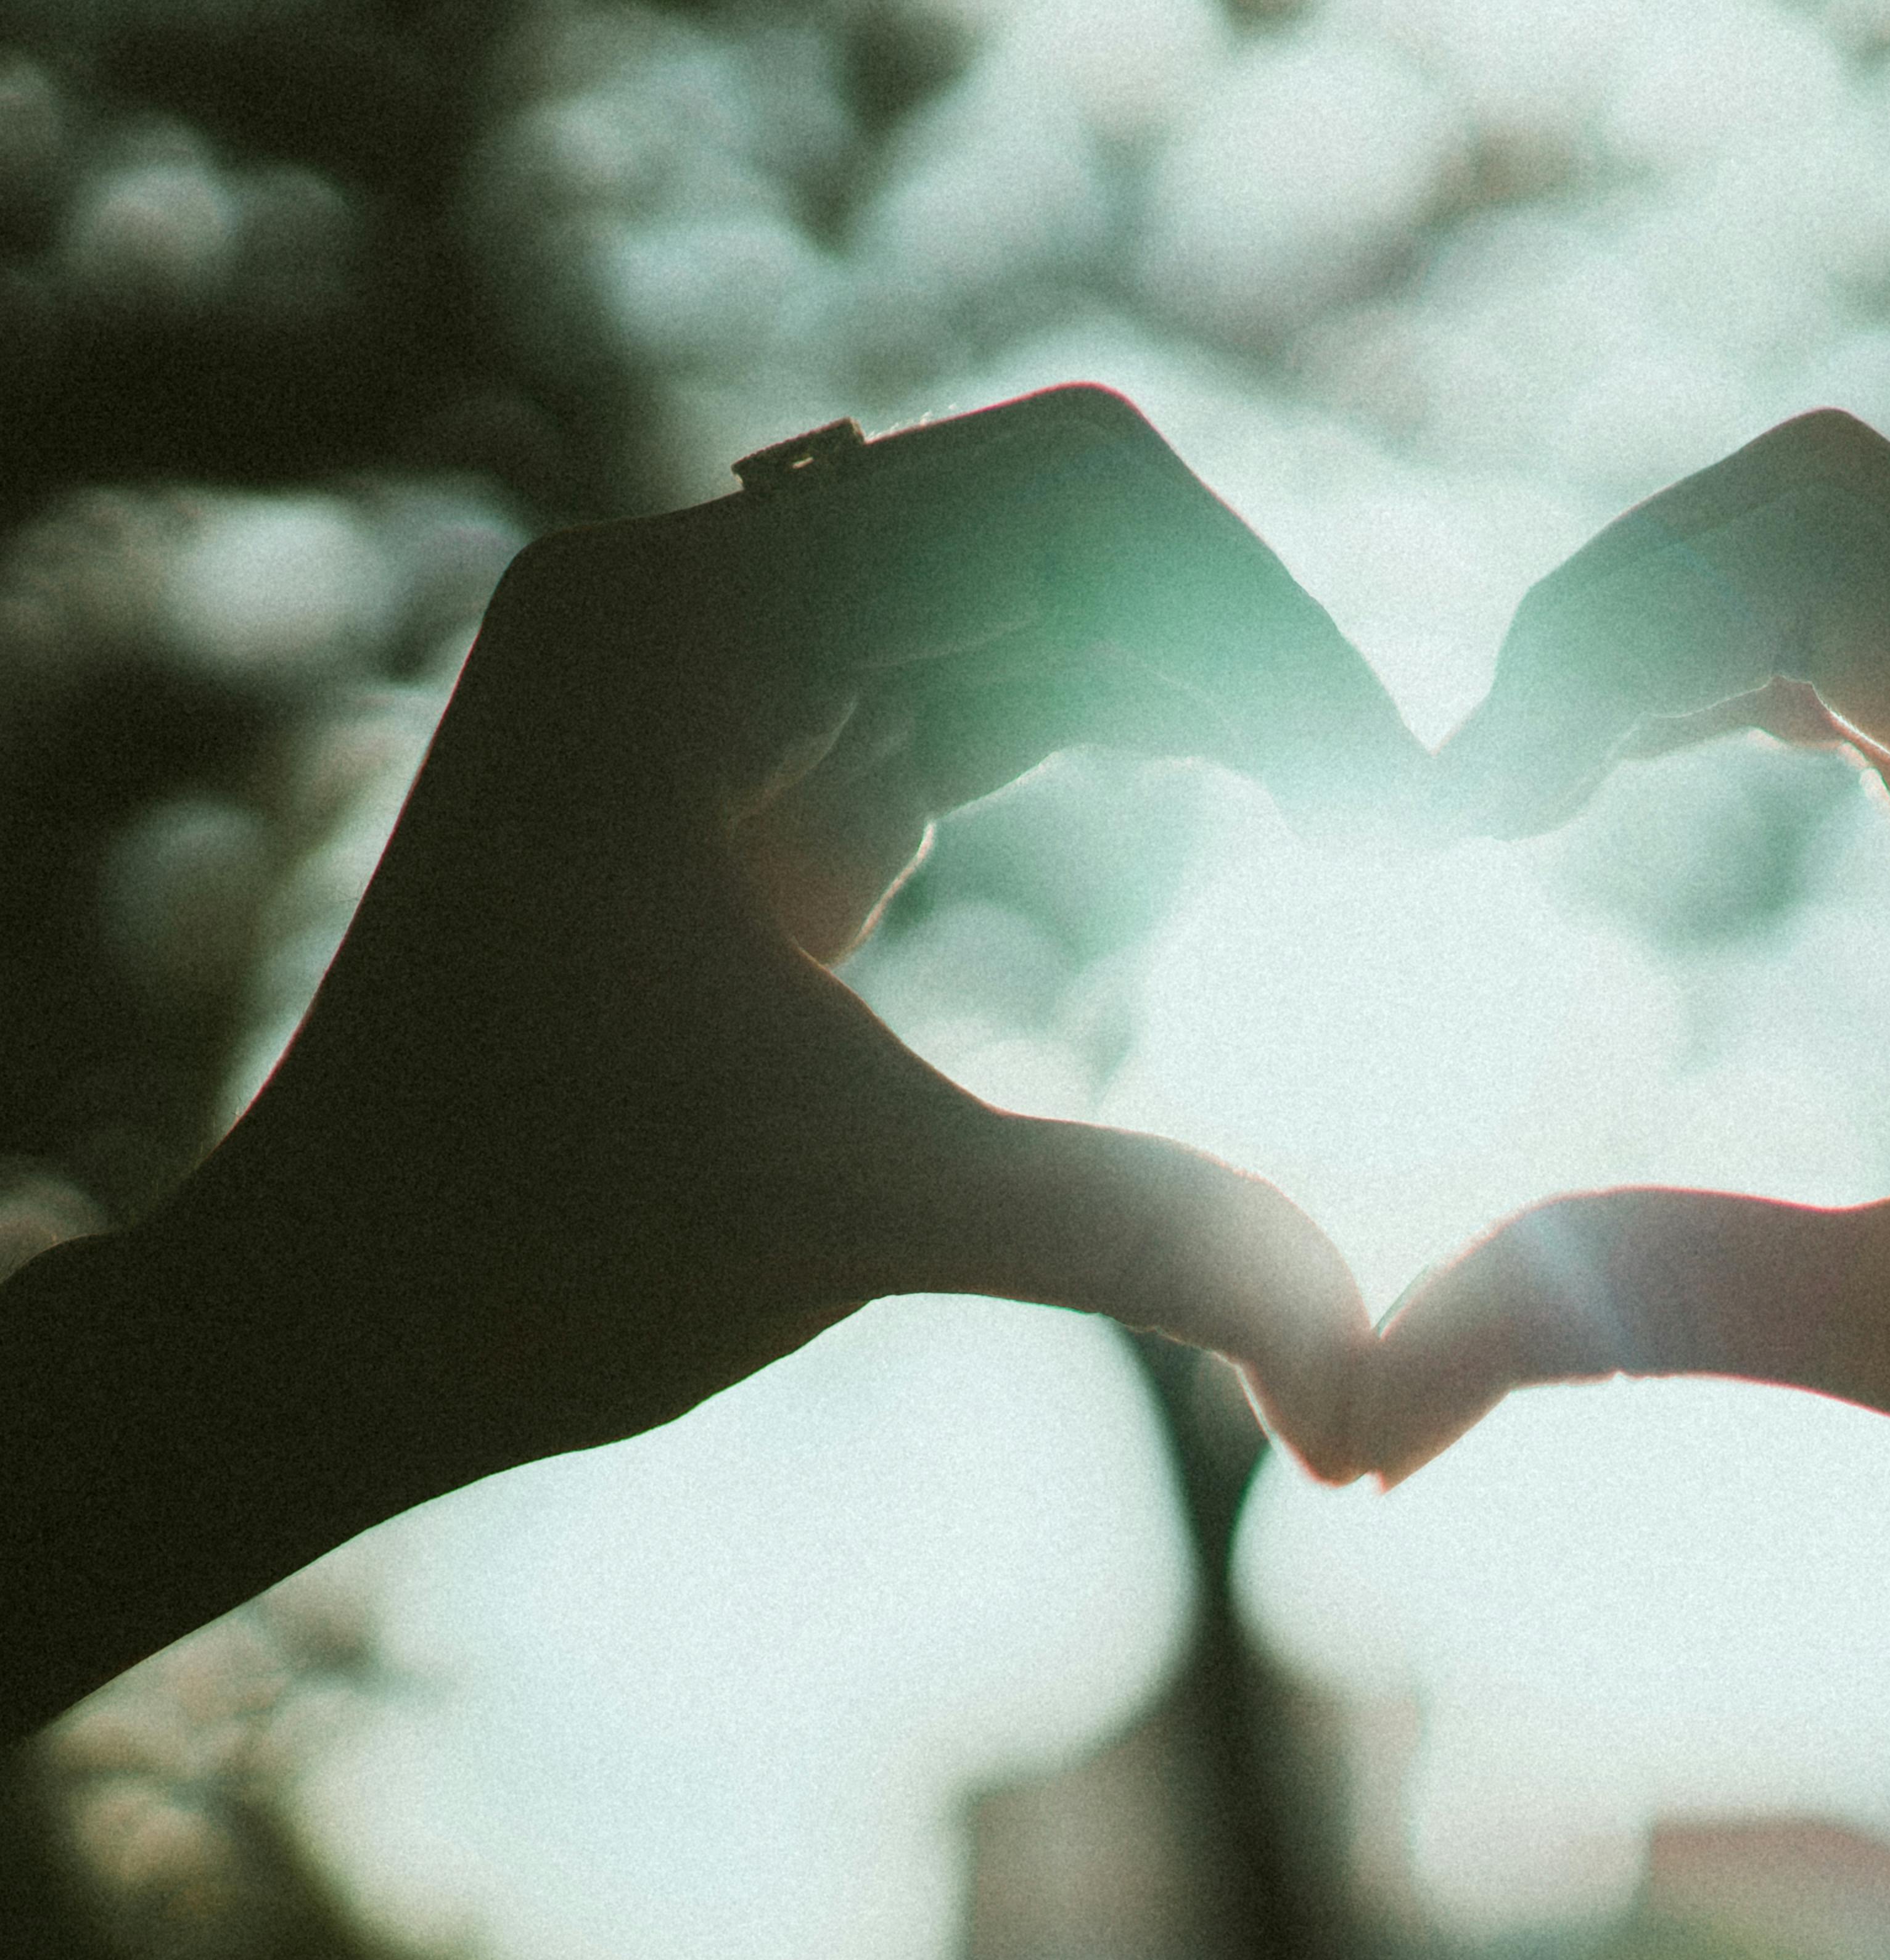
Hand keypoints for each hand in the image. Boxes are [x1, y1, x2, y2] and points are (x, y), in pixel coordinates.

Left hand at [143, 387, 1401, 1490]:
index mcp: (679, 631)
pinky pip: (987, 685)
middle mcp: (693, 602)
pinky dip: (1132, 735)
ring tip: (1360, 825)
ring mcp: (722, 679)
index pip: (1064, 503)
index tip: (1397, 801)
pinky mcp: (757, 769)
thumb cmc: (527, 1254)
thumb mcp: (850, 1215)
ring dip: (1209, 689)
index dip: (1268, 626)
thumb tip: (1374, 1370)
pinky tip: (1252, 820)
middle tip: (1410, 823)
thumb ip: (1127, 1238)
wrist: (323, 1319)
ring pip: (1039, 597)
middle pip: (1067, 521)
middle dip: (1258, 652)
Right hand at [1356, 411, 1889, 1649]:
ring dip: (1674, 640)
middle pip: (1829, 509)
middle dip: (1614, 609)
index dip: (1594, 645)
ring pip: (1865, 570)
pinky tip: (1637, 799)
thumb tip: (1364, 1394)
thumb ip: (1662, 1306)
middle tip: (1468, 798)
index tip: (1454, 817)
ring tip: (1517, 795)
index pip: (1813, 564)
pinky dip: (1748, 693)